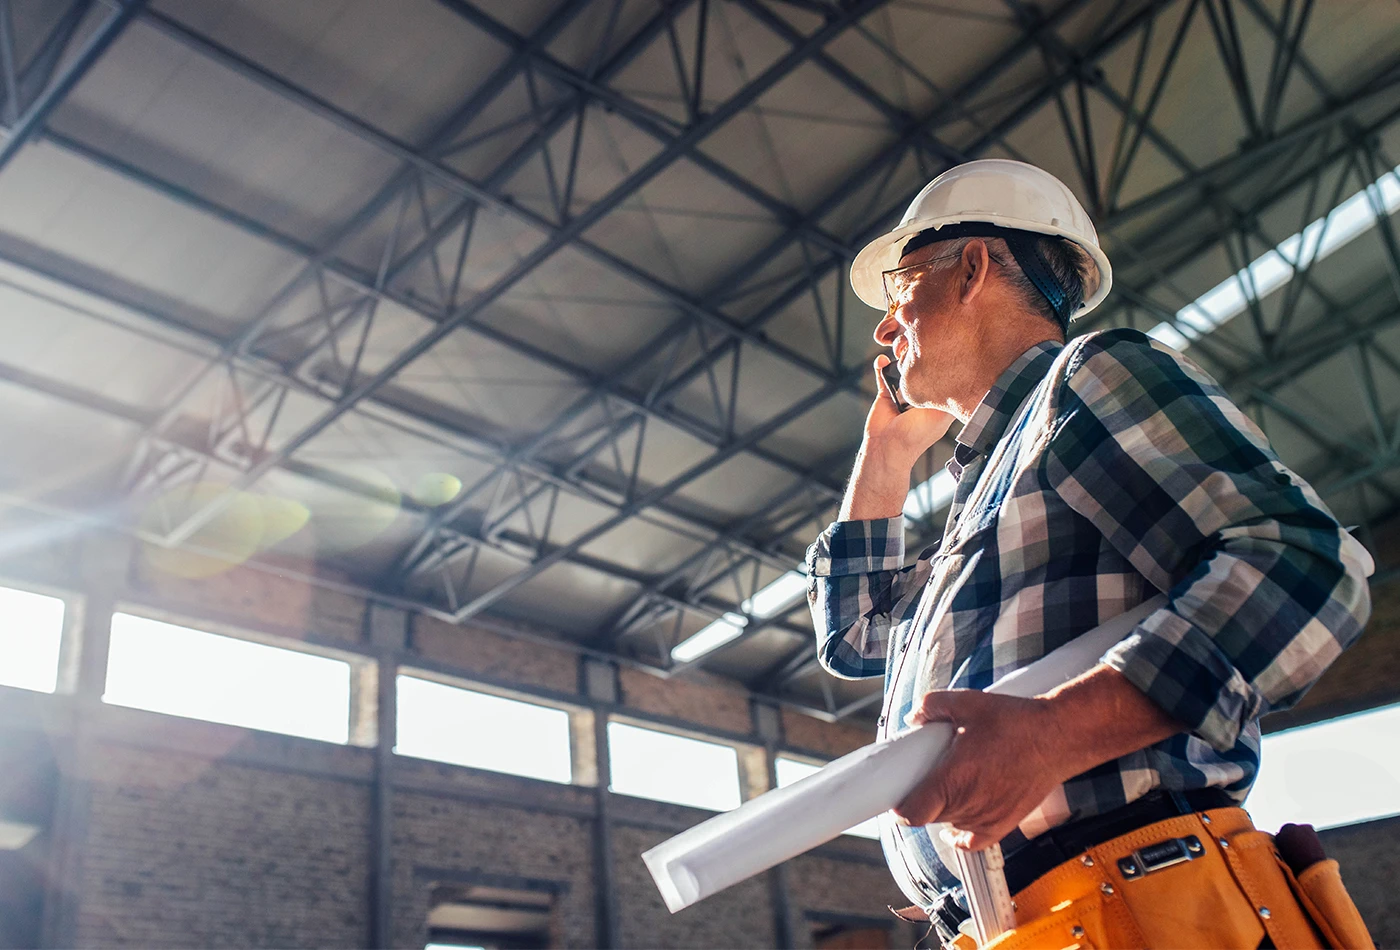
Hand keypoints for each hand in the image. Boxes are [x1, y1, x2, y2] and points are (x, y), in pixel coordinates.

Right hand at [864, 354, 953, 467]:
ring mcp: (904, 393)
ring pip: (904, 369)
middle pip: (925, 370)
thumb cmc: (916, 435)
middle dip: (921, 359)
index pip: (945, 377)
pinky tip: (883, 361)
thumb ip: (948, 392)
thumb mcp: (941, 414)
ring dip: (901, 360)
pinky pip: (884, 374)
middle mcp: (923, 396)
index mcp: (939, 402)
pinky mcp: (887, 393)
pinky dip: (882, 365)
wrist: (888, 446)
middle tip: (918, 351)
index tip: (943, 352)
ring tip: (900, 354)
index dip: (944, 364)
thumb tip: (953, 369)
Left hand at [892, 690, 1068, 850]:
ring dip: (943, 809)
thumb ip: (932, 706)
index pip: (912, 813)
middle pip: (928, 817)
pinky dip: (959, 834)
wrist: (1057, 737)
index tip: (897, 793)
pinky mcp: (1003, 825)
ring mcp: (986, 818)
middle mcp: (968, 804)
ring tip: (952, 782)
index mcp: (953, 779)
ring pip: (948, 824)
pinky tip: (954, 823)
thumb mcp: (967, 702)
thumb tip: (914, 718)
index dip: (899, 806)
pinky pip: (971, 841)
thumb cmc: (1016, 722)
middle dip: (921, 798)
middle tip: (924, 775)